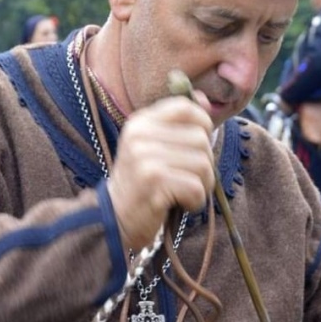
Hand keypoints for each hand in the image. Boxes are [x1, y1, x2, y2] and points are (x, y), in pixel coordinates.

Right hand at [106, 95, 214, 252]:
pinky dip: (195, 201)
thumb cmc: (141, 184)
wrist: (114, 219)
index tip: (196, 148)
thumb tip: (206, 101)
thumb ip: (177, 124)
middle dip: (204, 164)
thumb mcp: (152, 147)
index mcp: (140, 122)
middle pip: (200, 139)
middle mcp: (140, 135)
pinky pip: (196, 187)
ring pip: (203, 164)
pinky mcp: (153, 182)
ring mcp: (145, 158)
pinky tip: (180, 204)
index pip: (185, 107)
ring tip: (185, 193)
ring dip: (202, 185)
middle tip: (189, 180)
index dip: (202, 126)